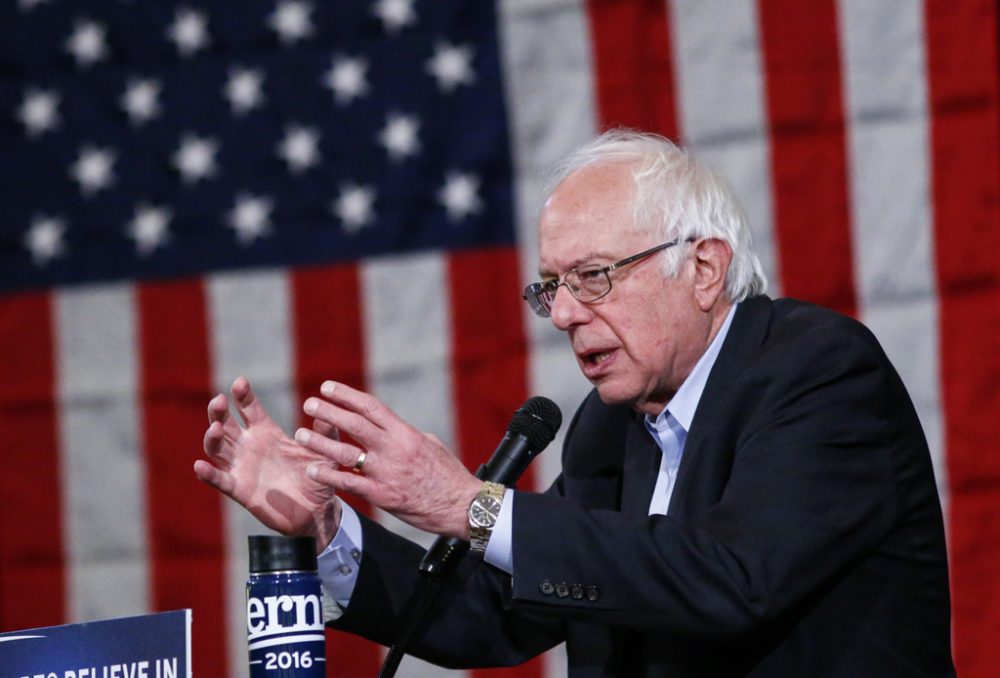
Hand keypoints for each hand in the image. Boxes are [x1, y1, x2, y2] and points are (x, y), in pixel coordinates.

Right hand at [194, 376, 341, 549]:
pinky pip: (220, 480)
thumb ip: (325, 433)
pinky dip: (208, 474)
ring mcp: (242, 467)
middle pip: (225, 424)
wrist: (317, 511)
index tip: (239, 382)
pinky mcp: (240, 490)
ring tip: (215, 428)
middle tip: (219, 400)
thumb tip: (327, 412)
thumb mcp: (325, 453)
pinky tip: (200, 466)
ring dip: (212, 438)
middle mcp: (250, 446)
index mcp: (267, 432)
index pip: (249, 409)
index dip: (242, 395)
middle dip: (218, 411)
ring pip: (217, 448)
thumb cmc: (319, 477)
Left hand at [294, 381, 481, 539]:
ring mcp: (386, 472)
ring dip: (320, 442)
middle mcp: (393, 449)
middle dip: (329, 411)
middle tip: (309, 403)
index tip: (328, 387)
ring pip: (345, 453)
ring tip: (301, 434)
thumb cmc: (448, 474)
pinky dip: (329, 475)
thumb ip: (407, 435)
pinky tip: (312, 469)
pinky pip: (349, 483)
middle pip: (354, 424)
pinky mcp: (382, 495)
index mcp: (405, 433)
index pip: (371, 407)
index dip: (347, 395)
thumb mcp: (430, 445)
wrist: (462, 505)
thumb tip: (392, 430)